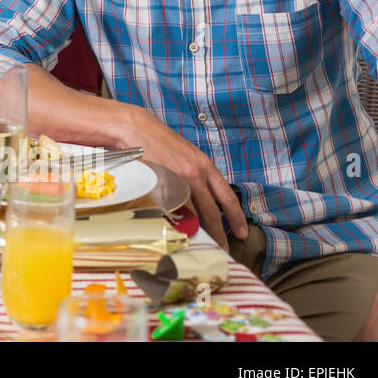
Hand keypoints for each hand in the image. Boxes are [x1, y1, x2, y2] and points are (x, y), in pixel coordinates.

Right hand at [121, 105, 246, 246]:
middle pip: (212, 212)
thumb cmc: (159, 140)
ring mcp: (176, 182)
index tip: (241, 233)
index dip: (237, 217)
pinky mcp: (158, 187)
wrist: (135, 129)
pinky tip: (176, 231)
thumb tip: (205, 197)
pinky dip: (174, 223)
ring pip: (192, 215)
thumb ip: (197, 174)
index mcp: (204, 166)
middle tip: (223, 249)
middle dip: (219, 234)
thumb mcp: (186, 154)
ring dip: (197, 232)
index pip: (227, 197)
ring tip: (199, 245)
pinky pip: (170, 211)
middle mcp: (194, 175)